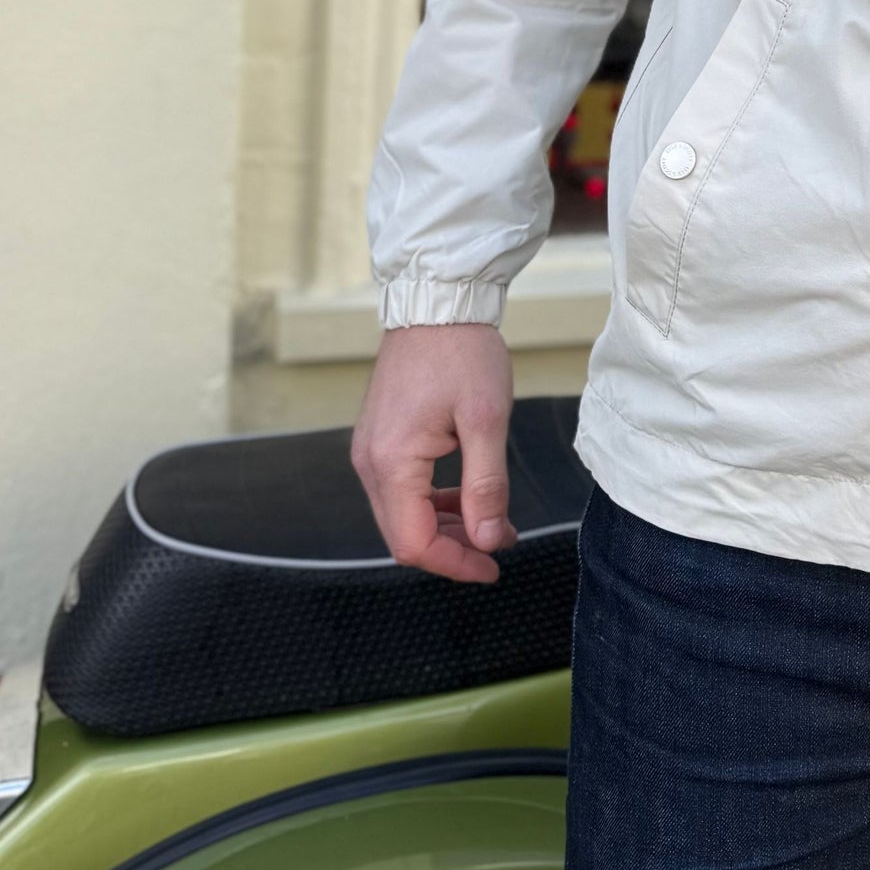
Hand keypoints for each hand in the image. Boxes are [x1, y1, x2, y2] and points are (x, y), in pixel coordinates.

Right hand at [351, 325, 517, 583]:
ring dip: (446, 526)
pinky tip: (468, 496)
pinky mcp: (379, 440)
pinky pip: (401, 490)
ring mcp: (370, 450)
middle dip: (454, 548)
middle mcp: (369, 462)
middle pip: (404, 535)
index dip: (455, 564)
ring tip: (492, 521)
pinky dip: (433, 502)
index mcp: (392, 462)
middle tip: (500, 544)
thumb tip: (487, 540)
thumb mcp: (486, 420)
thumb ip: (486, 486)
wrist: (437, 303)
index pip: (414, 543)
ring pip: (402, 515)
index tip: (493, 566)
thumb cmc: (462, 352)